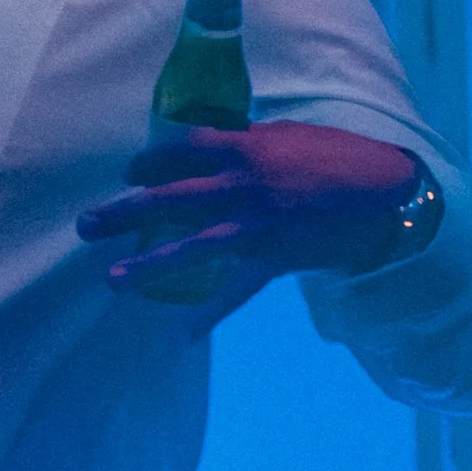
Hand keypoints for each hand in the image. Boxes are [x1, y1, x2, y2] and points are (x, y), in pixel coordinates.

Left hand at [77, 123, 421, 330]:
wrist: (385, 190)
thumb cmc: (336, 154)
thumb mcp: (286, 135)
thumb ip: (244, 143)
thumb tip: (210, 145)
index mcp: (245, 148)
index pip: (181, 149)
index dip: (149, 160)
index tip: (129, 171)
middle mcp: (243, 186)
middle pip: (171, 198)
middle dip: (124, 212)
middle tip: (86, 225)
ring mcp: (258, 226)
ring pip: (192, 247)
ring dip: (149, 266)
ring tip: (112, 280)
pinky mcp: (276, 258)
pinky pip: (237, 291)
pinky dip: (209, 314)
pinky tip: (181, 335)